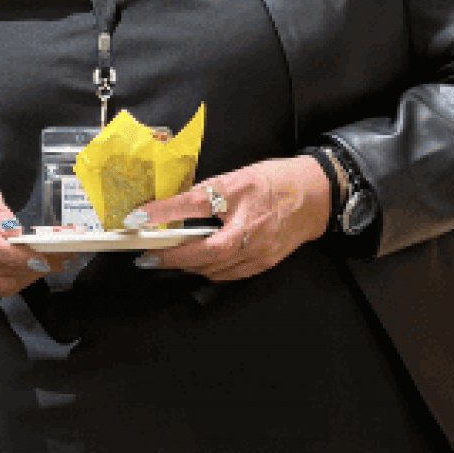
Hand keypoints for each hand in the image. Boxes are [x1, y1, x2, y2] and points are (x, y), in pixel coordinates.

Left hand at [129, 155, 329, 281]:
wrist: (317, 194)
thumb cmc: (276, 181)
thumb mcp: (236, 177)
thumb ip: (206, 192)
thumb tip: (172, 205)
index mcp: (240, 197)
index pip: (193, 204)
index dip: (162, 211)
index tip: (136, 217)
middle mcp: (250, 229)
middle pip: (204, 251)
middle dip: (171, 257)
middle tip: (146, 256)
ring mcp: (259, 251)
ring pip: (215, 268)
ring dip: (187, 266)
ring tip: (166, 260)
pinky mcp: (264, 263)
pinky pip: (229, 274)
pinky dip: (209, 271)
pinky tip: (197, 264)